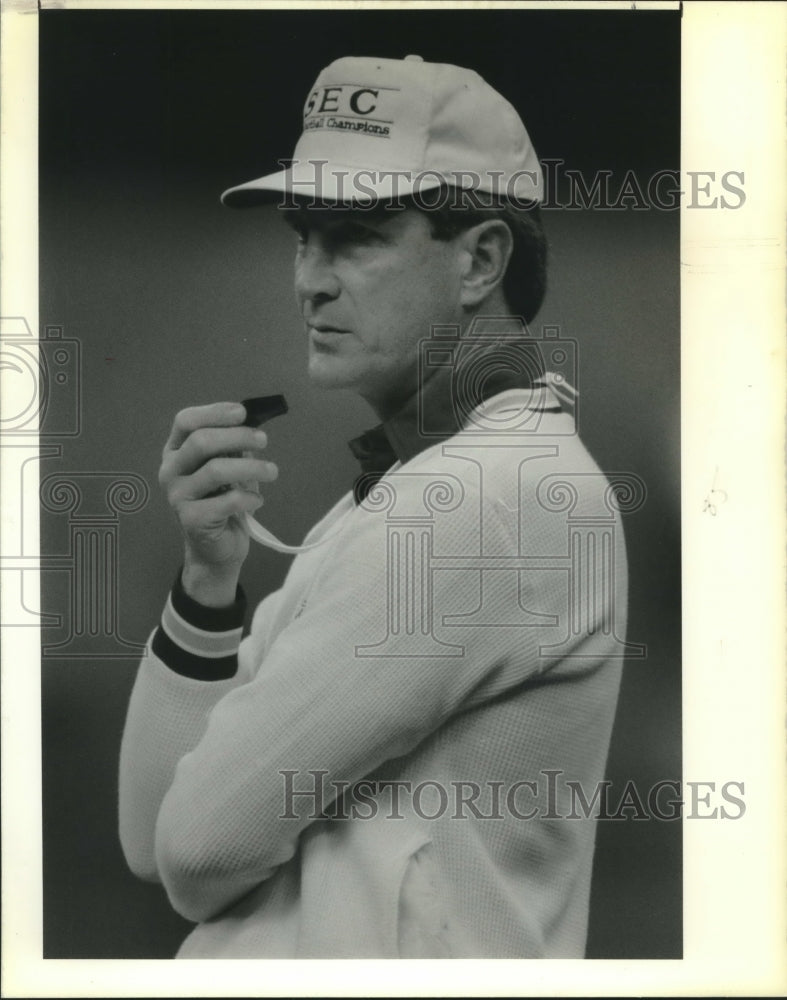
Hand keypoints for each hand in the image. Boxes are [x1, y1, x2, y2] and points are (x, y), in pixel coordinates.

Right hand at [159, 402, 278, 604]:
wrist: (217, 547)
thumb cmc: (223, 501)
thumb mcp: (228, 467)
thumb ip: (233, 446)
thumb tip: (252, 425)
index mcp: (176, 451)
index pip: (186, 421)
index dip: (214, 412)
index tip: (243, 412)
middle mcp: (171, 471)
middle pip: (201, 442)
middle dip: (238, 436)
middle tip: (264, 440)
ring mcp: (177, 496)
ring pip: (215, 470)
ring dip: (251, 467)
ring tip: (272, 471)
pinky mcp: (191, 519)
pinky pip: (226, 501)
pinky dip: (249, 498)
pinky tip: (258, 501)